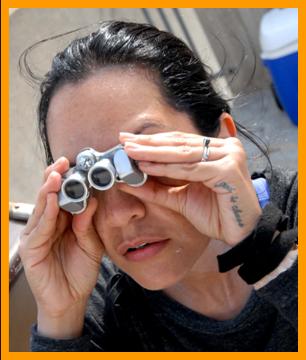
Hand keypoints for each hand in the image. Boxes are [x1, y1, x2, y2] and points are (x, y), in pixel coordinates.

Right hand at [19, 157, 103, 333]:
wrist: (71, 299)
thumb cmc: (79, 272)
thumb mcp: (90, 244)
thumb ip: (88, 223)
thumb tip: (92, 200)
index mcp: (63, 222)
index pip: (63, 196)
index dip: (68, 180)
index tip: (75, 165)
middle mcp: (49, 225)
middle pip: (49, 197)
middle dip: (55, 178)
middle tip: (63, 163)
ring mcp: (38, 235)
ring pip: (42, 208)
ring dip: (49, 191)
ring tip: (56, 176)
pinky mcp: (31, 248)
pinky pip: (41, 228)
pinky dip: (47, 213)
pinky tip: (53, 201)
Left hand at [119, 131, 261, 245]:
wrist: (238, 234)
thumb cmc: (215, 214)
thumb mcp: (180, 197)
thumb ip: (157, 187)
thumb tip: (128, 180)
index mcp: (216, 149)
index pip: (179, 141)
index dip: (153, 141)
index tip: (129, 140)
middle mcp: (225, 147)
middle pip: (179, 143)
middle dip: (148, 143)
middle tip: (124, 140)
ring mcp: (229, 156)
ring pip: (182, 153)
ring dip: (153, 152)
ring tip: (131, 151)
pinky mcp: (229, 169)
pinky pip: (190, 169)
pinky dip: (166, 167)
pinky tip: (147, 165)